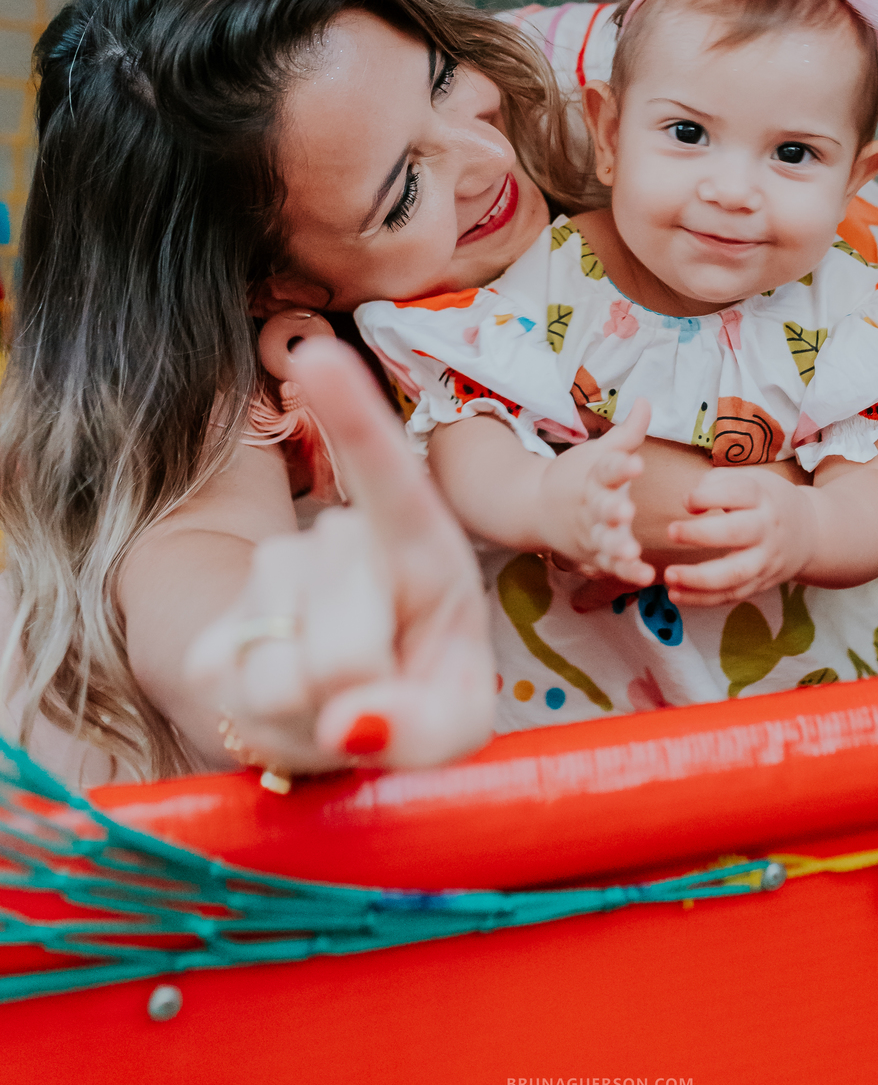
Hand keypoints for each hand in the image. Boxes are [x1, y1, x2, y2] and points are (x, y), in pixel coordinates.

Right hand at [185, 341, 494, 774]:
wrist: (343, 719)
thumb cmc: (420, 701)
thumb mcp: (454, 726)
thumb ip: (429, 731)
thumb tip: (354, 721)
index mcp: (420, 548)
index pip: (386, 476)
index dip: (353, 413)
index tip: (318, 353)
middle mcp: (344, 545)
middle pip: (343, 633)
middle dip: (365, 691)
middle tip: (383, 695)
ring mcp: (273, 579)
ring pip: (286, 668)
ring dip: (317, 711)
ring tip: (341, 701)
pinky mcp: (215, 629)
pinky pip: (239, 686)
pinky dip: (274, 724)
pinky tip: (295, 711)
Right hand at [537, 399, 655, 587]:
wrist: (536, 507)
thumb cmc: (579, 476)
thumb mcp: (601, 452)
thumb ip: (627, 433)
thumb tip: (645, 400)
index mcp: (595, 476)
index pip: (608, 468)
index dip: (621, 466)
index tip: (636, 464)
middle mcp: (591, 506)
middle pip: (601, 508)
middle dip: (612, 511)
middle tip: (624, 511)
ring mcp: (591, 533)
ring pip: (604, 541)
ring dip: (616, 547)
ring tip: (630, 551)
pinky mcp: (595, 556)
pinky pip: (611, 567)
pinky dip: (625, 573)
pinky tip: (644, 576)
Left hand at [662, 465, 816, 606]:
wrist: (808, 532)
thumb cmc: (765, 500)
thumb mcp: (750, 479)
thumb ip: (717, 482)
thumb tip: (689, 503)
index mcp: (762, 497)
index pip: (739, 492)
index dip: (709, 495)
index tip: (686, 500)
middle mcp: (766, 528)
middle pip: (737, 532)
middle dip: (702, 534)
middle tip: (671, 532)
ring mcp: (765, 559)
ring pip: (735, 573)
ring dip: (699, 578)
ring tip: (669, 575)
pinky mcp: (760, 583)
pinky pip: (731, 595)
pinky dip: (703, 599)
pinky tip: (676, 594)